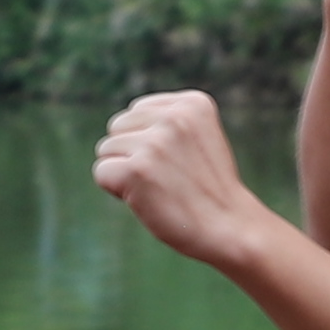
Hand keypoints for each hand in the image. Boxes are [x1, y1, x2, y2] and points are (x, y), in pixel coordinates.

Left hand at [92, 90, 274, 269]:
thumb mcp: (196, 138)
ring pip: (106, 149)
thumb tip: (121, 121)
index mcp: (193, 102)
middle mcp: (174, 117)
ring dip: (124, 172)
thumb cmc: (207, 188)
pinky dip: (116, 191)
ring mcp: (155, 143)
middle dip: (131, 153)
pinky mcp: (137, 170)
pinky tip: (146, 198)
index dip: (147, 140)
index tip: (177, 162)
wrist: (229, 227)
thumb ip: (165, 121)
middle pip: (118, 126)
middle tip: (165, 177)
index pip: (137, 111)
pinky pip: (101, 172)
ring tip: (158, 187)